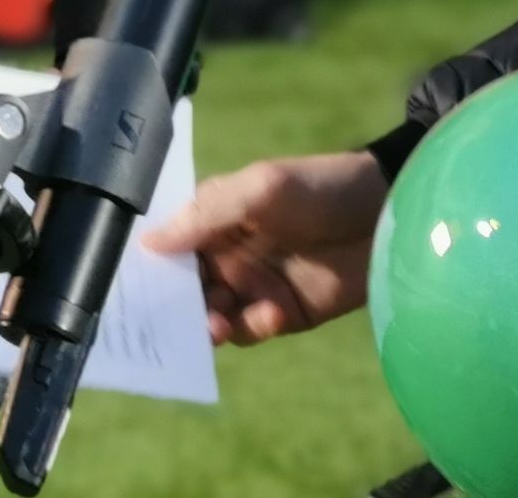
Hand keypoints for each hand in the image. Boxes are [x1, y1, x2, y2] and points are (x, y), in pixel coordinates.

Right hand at [140, 151, 386, 346]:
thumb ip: (206, 214)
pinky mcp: (283, 313)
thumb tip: (148, 242)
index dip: (152, 270)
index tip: (133, 293)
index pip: (171, 248)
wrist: (385, 214)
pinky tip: (271, 314)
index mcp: (215, 220)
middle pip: (187, 290)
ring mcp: (255, 286)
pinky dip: (253, 327)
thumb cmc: (319, 187)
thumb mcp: (260, 188)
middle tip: (174, 322)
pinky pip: (253, 330)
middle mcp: (228, 255)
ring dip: (211, 324)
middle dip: (178, 307)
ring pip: (215, 316)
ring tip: (217, 326)